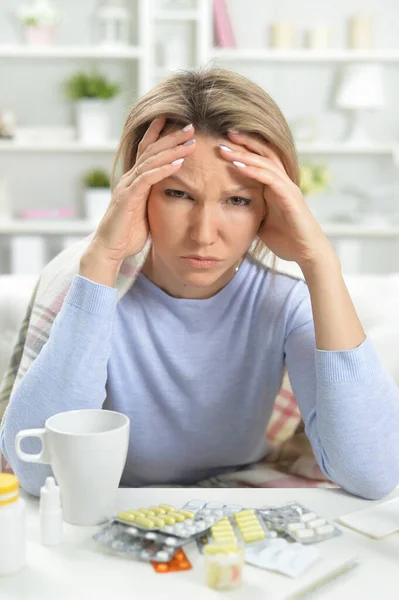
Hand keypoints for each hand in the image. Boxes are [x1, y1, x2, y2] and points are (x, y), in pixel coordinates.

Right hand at [87, 116, 195, 266]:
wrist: (110, 250)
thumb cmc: (128, 233)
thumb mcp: (146, 210)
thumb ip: (154, 197)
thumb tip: (171, 192)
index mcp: (134, 180)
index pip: (146, 151)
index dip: (159, 134)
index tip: (176, 122)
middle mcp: (129, 179)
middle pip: (151, 150)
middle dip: (171, 137)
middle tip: (191, 126)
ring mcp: (127, 187)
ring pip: (150, 161)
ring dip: (171, 150)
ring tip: (190, 142)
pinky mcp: (128, 198)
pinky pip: (147, 179)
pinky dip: (163, 170)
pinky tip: (178, 164)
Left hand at [219, 131, 333, 267]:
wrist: (306, 253)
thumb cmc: (286, 239)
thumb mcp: (261, 221)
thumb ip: (251, 209)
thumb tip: (230, 207)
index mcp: (276, 186)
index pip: (261, 159)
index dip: (245, 147)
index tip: (224, 140)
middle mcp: (284, 182)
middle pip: (264, 153)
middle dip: (245, 142)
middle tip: (225, 131)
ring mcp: (288, 189)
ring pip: (266, 163)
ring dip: (244, 154)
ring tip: (225, 148)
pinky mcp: (290, 198)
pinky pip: (270, 179)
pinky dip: (253, 171)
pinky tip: (238, 165)